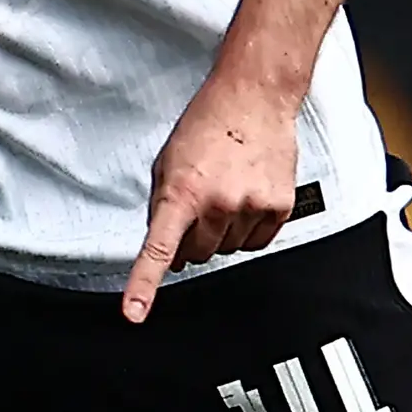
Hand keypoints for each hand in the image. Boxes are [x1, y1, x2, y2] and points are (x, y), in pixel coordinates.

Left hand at [121, 71, 299, 321]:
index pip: (158, 250)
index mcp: (181, 192)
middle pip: (196, 255)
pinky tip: (247, 198)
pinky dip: (249, 229)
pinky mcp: (278, 207)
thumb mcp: (168, 163)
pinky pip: (256, 242)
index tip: (134, 314)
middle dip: (192, 238)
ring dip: (222, 232)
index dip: (144, 287)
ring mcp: (250, 207)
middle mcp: (217, 204)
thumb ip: (163, 208)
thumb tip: (167, 251)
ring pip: (227, 250)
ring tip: (226, 191)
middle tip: (199, 204)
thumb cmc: (209, 124)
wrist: (254, 98)